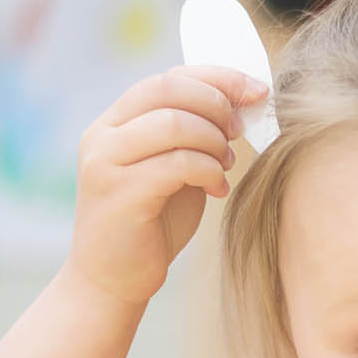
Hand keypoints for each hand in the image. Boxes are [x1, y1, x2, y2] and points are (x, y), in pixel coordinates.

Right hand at [62, 65, 268, 311]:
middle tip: (238, 131)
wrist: (113, 280)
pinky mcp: (118, 193)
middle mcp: (102, 135)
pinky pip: (176, 164)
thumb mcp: (173, 167)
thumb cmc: (151, 223)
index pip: (167, 78)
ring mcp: (105, 163)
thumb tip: (240, 101)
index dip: (216, 77)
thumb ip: (191, 133)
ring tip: (225, 164)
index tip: (255, 89)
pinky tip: (217, 189)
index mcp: (115, 122)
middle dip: (216, 105)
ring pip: (173, 123)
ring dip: (213, 140)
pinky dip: (208, 171)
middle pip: (168, 90)